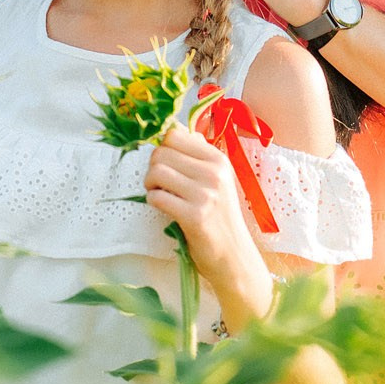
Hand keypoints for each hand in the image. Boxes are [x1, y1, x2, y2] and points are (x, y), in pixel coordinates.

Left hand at [144, 125, 268, 307]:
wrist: (234, 255)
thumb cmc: (220, 217)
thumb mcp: (216, 180)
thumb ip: (197, 154)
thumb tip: (173, 127)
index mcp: (219, 160)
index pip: (175, 135)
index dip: (162, 148)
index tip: (166, 165)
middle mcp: (214, 173)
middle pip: (161, 152)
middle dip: (152, 168)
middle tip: (159, 185)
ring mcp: (206, 194)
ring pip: (156, 172)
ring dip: (150, 185)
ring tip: (161, 196)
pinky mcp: (195, 216)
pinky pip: (157, 198)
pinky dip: (154, 202)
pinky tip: (164, 209)